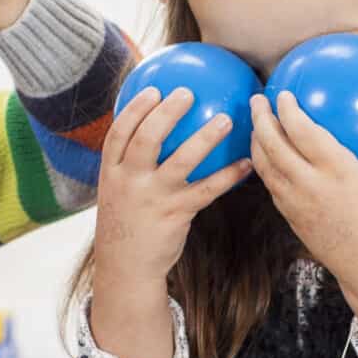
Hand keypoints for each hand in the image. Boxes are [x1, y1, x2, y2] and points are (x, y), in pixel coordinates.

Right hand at [90, 87, 254, 287]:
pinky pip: (207, 190)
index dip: (135, 109)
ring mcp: (153, 198)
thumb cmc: (126, 225)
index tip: (153, 89)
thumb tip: (152, 137)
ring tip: (226, 120)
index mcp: (112, 173)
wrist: (126, 267)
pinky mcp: (176, 214)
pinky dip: (228, 175)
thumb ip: (130, 168)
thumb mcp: (117, 194)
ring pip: (181, 161)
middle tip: (188, 93)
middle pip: (147, 138)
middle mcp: (130, 182)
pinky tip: (246, 163)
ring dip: (205, 138)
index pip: (119, 133)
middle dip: (167, 112)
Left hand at [251, 93, 357, 344]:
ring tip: (256, 123)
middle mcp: (309, 184)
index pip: (303, 133)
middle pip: (273, 146)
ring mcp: (294, 201)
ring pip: (264, 166)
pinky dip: (262, 164)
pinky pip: (269, 183)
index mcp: (336, 171)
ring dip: (256, 141)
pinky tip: (265, 154)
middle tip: (257, 100)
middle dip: (260, 119)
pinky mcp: (288, 215)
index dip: (288, 111)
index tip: (283, 94)